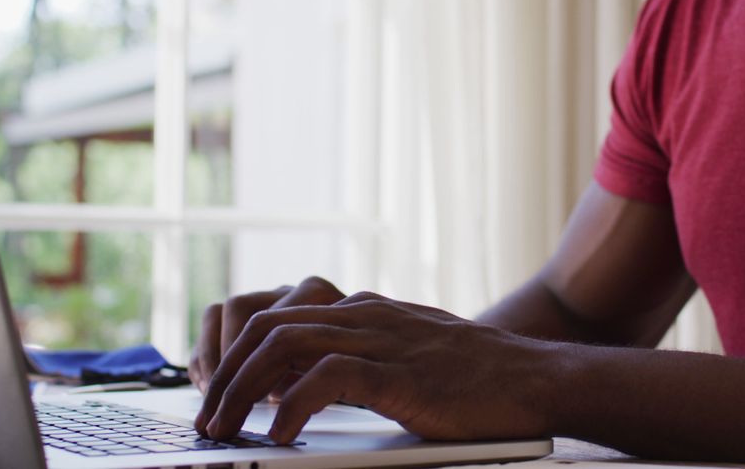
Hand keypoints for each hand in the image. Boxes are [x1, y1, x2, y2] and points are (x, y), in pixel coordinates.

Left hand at [194, 292, 562, 444]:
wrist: (537, 379)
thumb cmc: (482, 377)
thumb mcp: (415, 352)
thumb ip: (371, 354)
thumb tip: (321, 380)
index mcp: (367, 311)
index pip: (281, 316)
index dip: (239, 354)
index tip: (221, 395)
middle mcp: (367, 316)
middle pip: (268, 326)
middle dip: (224, 372)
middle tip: (206, 418)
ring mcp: (383, 341)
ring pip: (284, 345)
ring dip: (241, 389)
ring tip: (223, 428)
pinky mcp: (400, 375)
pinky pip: (327, 378)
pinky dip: (291, 406)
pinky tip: (279, 435)